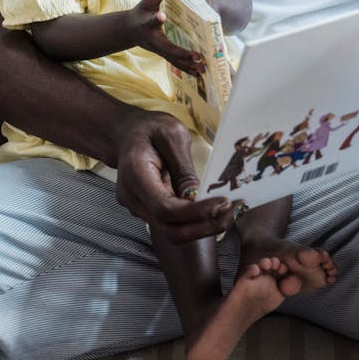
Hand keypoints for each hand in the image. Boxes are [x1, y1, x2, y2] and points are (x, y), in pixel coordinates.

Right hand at [114, 110, 234, 241]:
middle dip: (203, 227)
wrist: (127, 133)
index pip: (165, 209)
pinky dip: (194, 220)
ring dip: (202, 226)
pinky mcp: (147, 210)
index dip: (196, 212)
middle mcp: (132, 197)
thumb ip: (183, 167)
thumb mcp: (171, 135)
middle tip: (231, 212)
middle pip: (168, 229)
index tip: (223, 203)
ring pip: (171, 230)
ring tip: (228, 210)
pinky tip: (213, 208)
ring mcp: (137, 207)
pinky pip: (171, 222)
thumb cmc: (150, 129)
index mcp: (135, 174)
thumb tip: (196, 197)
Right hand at [128, 0, 205, 75]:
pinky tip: (198, 74)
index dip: (156, 19)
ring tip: (203, 70)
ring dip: (188, 66)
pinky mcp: (163, 54)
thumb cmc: (141, 12)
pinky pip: (175, 63)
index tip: (161, 16)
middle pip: (168, 49)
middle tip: (198, 56)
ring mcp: (158, 50)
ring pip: (173, 60)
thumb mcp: (147, 0)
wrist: (130, 29)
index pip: (151, 22)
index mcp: (147, 24)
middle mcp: (153, 40)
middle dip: (183, 54)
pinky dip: (186, 69)